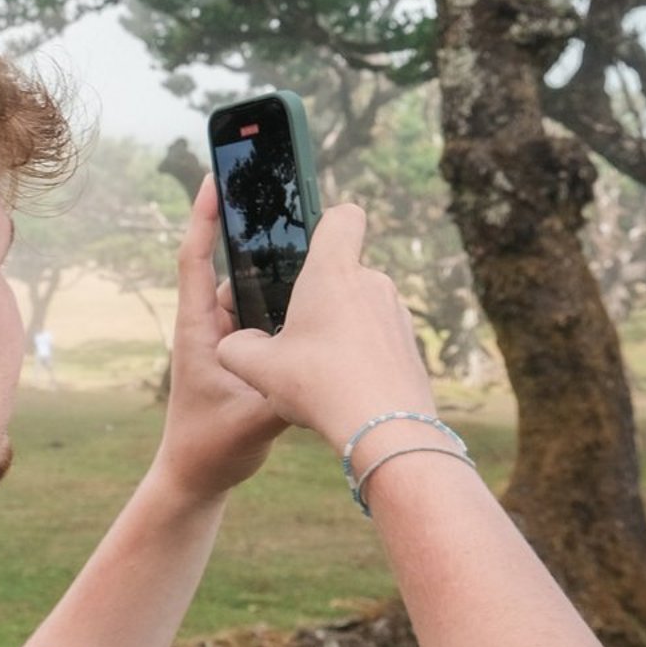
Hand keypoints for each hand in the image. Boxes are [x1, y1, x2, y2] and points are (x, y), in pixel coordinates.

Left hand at [152, 176, 291, 508]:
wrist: (199, 475)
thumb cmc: (210, 446)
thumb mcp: (253, 419)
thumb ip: (287, 393)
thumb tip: (325, 366)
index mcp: (199, 329)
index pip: (195, 260)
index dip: (203, 217)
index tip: (213, 178)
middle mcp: (213, 325)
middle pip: (232, 265)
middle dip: (254, 231)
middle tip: (283, 195)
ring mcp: (231, 337)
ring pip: (257, 290)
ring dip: (280, 269)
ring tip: (313, 238)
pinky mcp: (250, 352)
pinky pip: (271, 315)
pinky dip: (291, 301)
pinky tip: (323, 292)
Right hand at [214, 201, 433, 453]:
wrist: (385, 430)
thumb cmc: (319, 386)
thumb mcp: (257, 369)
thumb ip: (235, 347)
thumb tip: (235, 344)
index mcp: (333, 272)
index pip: (343, 216)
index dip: (326, 221)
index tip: (307, 244)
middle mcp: (372, 283)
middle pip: (344, 270)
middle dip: (320, 295)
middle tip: (295, 331)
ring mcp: (397, 314)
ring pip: (361, 308)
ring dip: (341, 327)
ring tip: (319, 367)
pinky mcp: (410, 345)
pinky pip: (379, 338)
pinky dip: (362, 354)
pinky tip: (346, 385)